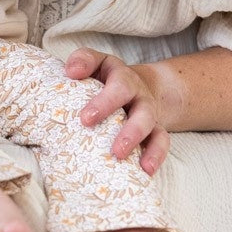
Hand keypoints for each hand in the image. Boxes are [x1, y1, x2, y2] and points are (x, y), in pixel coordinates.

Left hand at [65, 49, 169, 175]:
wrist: (141, 89)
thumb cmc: (108, 80)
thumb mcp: (96, 64)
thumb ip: (82, 62)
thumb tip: (71, 72)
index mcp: (118, 73)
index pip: (105, 71)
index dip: (93, 81)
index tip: (79, 103)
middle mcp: (135, 89)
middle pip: (126, 91)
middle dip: (107, 106)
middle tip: (87, 122)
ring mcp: (147, 109)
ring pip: (146, 119)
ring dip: (133, 135)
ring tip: (118, 153)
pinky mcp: (156, 129)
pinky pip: (161, 140)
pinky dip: (155, 155)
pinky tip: (145, 170)